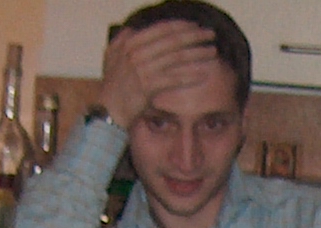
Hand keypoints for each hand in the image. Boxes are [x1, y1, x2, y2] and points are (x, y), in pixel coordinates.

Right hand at [100, 16, 224, 128]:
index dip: (181, 26)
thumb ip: (121, 40)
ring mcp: (142, 68)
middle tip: (211, 35)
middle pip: (172, 41)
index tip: (196, 27)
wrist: (108, 109)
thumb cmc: (113, 84)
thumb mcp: (111, 56)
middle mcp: (136, 52)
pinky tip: (203, 74)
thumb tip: (131, 29)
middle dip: (195, 36)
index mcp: (131, 41)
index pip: (162, 29)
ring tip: (212, 52)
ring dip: (197, 54)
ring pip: (176, 58)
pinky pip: (173, 78)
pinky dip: (190, 75)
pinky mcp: (147, 86)